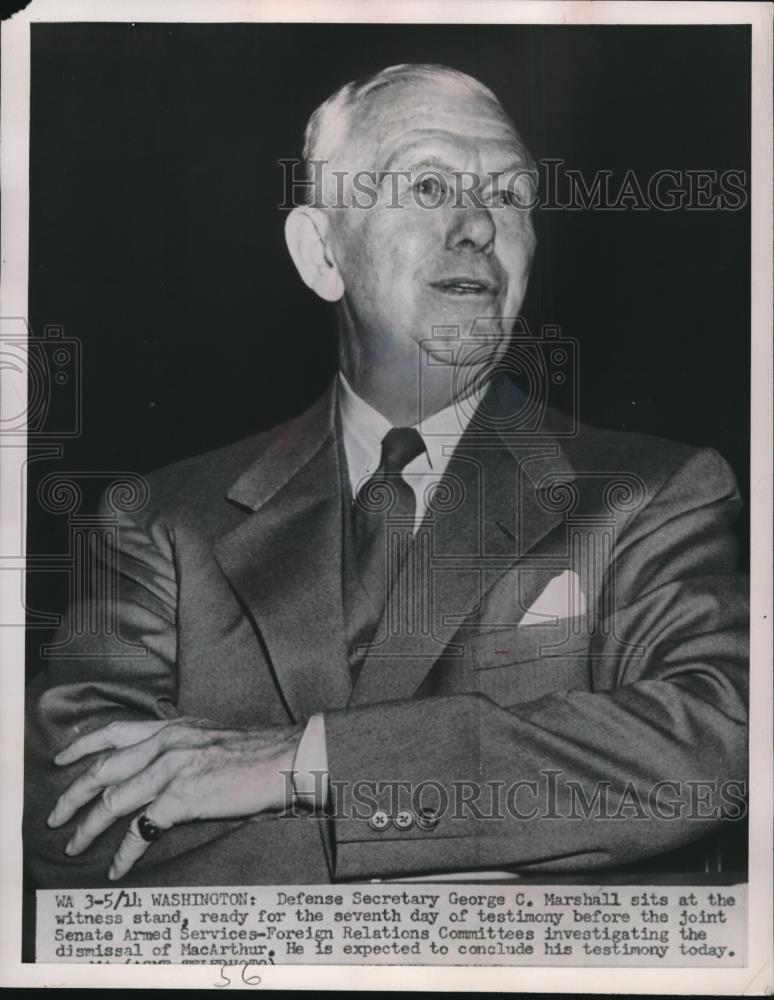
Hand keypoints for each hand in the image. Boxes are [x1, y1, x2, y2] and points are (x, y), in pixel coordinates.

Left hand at [46, 717, 303, 879]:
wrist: (286, 758)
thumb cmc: (256, 752)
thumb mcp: (209, 735)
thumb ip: (180, 744)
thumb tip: (157, 766)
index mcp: (172, 725)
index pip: (116, 731)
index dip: (83, 744)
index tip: (61, 758)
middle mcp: (167, 741)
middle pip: (105, 768)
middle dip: (74, 794)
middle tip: (55, 815)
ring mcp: (173, 768)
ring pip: (115, 800)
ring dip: (88, 827)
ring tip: (74, 845)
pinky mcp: (184, 796)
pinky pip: (142, 828)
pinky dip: (125, 851)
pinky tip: (118, 866)